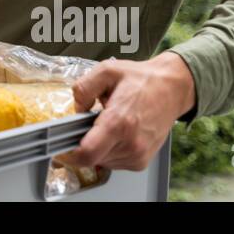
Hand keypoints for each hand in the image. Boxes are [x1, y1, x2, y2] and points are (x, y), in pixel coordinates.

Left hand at [65, 52, 195, 170]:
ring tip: (108, 124)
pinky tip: (117, 133)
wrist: (172, 88)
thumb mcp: (107, 70)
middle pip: (92, 158)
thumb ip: (83, 88)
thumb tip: (76, 108)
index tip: (62, 148)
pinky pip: (115, 163)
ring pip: (103, 162)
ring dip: (98, 147)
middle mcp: (130, 143)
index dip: (69, 155)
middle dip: (84, 143)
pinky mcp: (142, 160)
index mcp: (118, 121)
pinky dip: (110, 151)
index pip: (87, 153)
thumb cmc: (142, 80)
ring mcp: (138, 154)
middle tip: (89, 124)